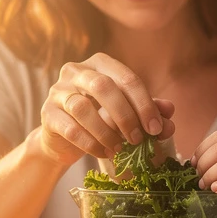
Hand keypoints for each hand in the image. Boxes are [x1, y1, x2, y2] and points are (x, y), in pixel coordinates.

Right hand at [39, 53, 175, 165]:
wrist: (64, 139)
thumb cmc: (99, 120)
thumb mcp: (125, 113)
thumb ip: (147, 110)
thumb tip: (169, 112)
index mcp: (100, 64)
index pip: (126, 78)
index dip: (144, 104)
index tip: (156, 129)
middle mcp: (75, 71)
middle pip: (103, 87)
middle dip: (125, 115)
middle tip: (138, 139)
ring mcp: (57, 91)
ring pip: (83, 107)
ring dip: (106, 132)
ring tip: (119, 149)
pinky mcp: (47, 113)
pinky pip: (69, 128)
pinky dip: (90, 143)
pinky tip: (103, 153)